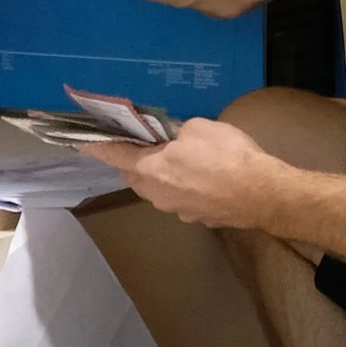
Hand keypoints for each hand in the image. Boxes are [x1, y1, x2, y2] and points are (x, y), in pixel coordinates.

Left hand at [93, 113, 283, 231]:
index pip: (115, 156)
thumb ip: (177, 133)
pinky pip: (181, 198)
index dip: (99, 148)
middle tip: (144, 144)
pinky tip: (203, 177)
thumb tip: (176, 139)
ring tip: (177, 159)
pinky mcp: (198, 218)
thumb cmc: (226, 156)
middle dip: (134, 161)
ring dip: (160, 175)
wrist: (262, 194)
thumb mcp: (199, 128)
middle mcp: (158, 195)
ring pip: (158, 190)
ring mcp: (178, 210)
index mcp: (151, 170)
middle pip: (135, 177)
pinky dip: (184, 186)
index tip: (83, 144)